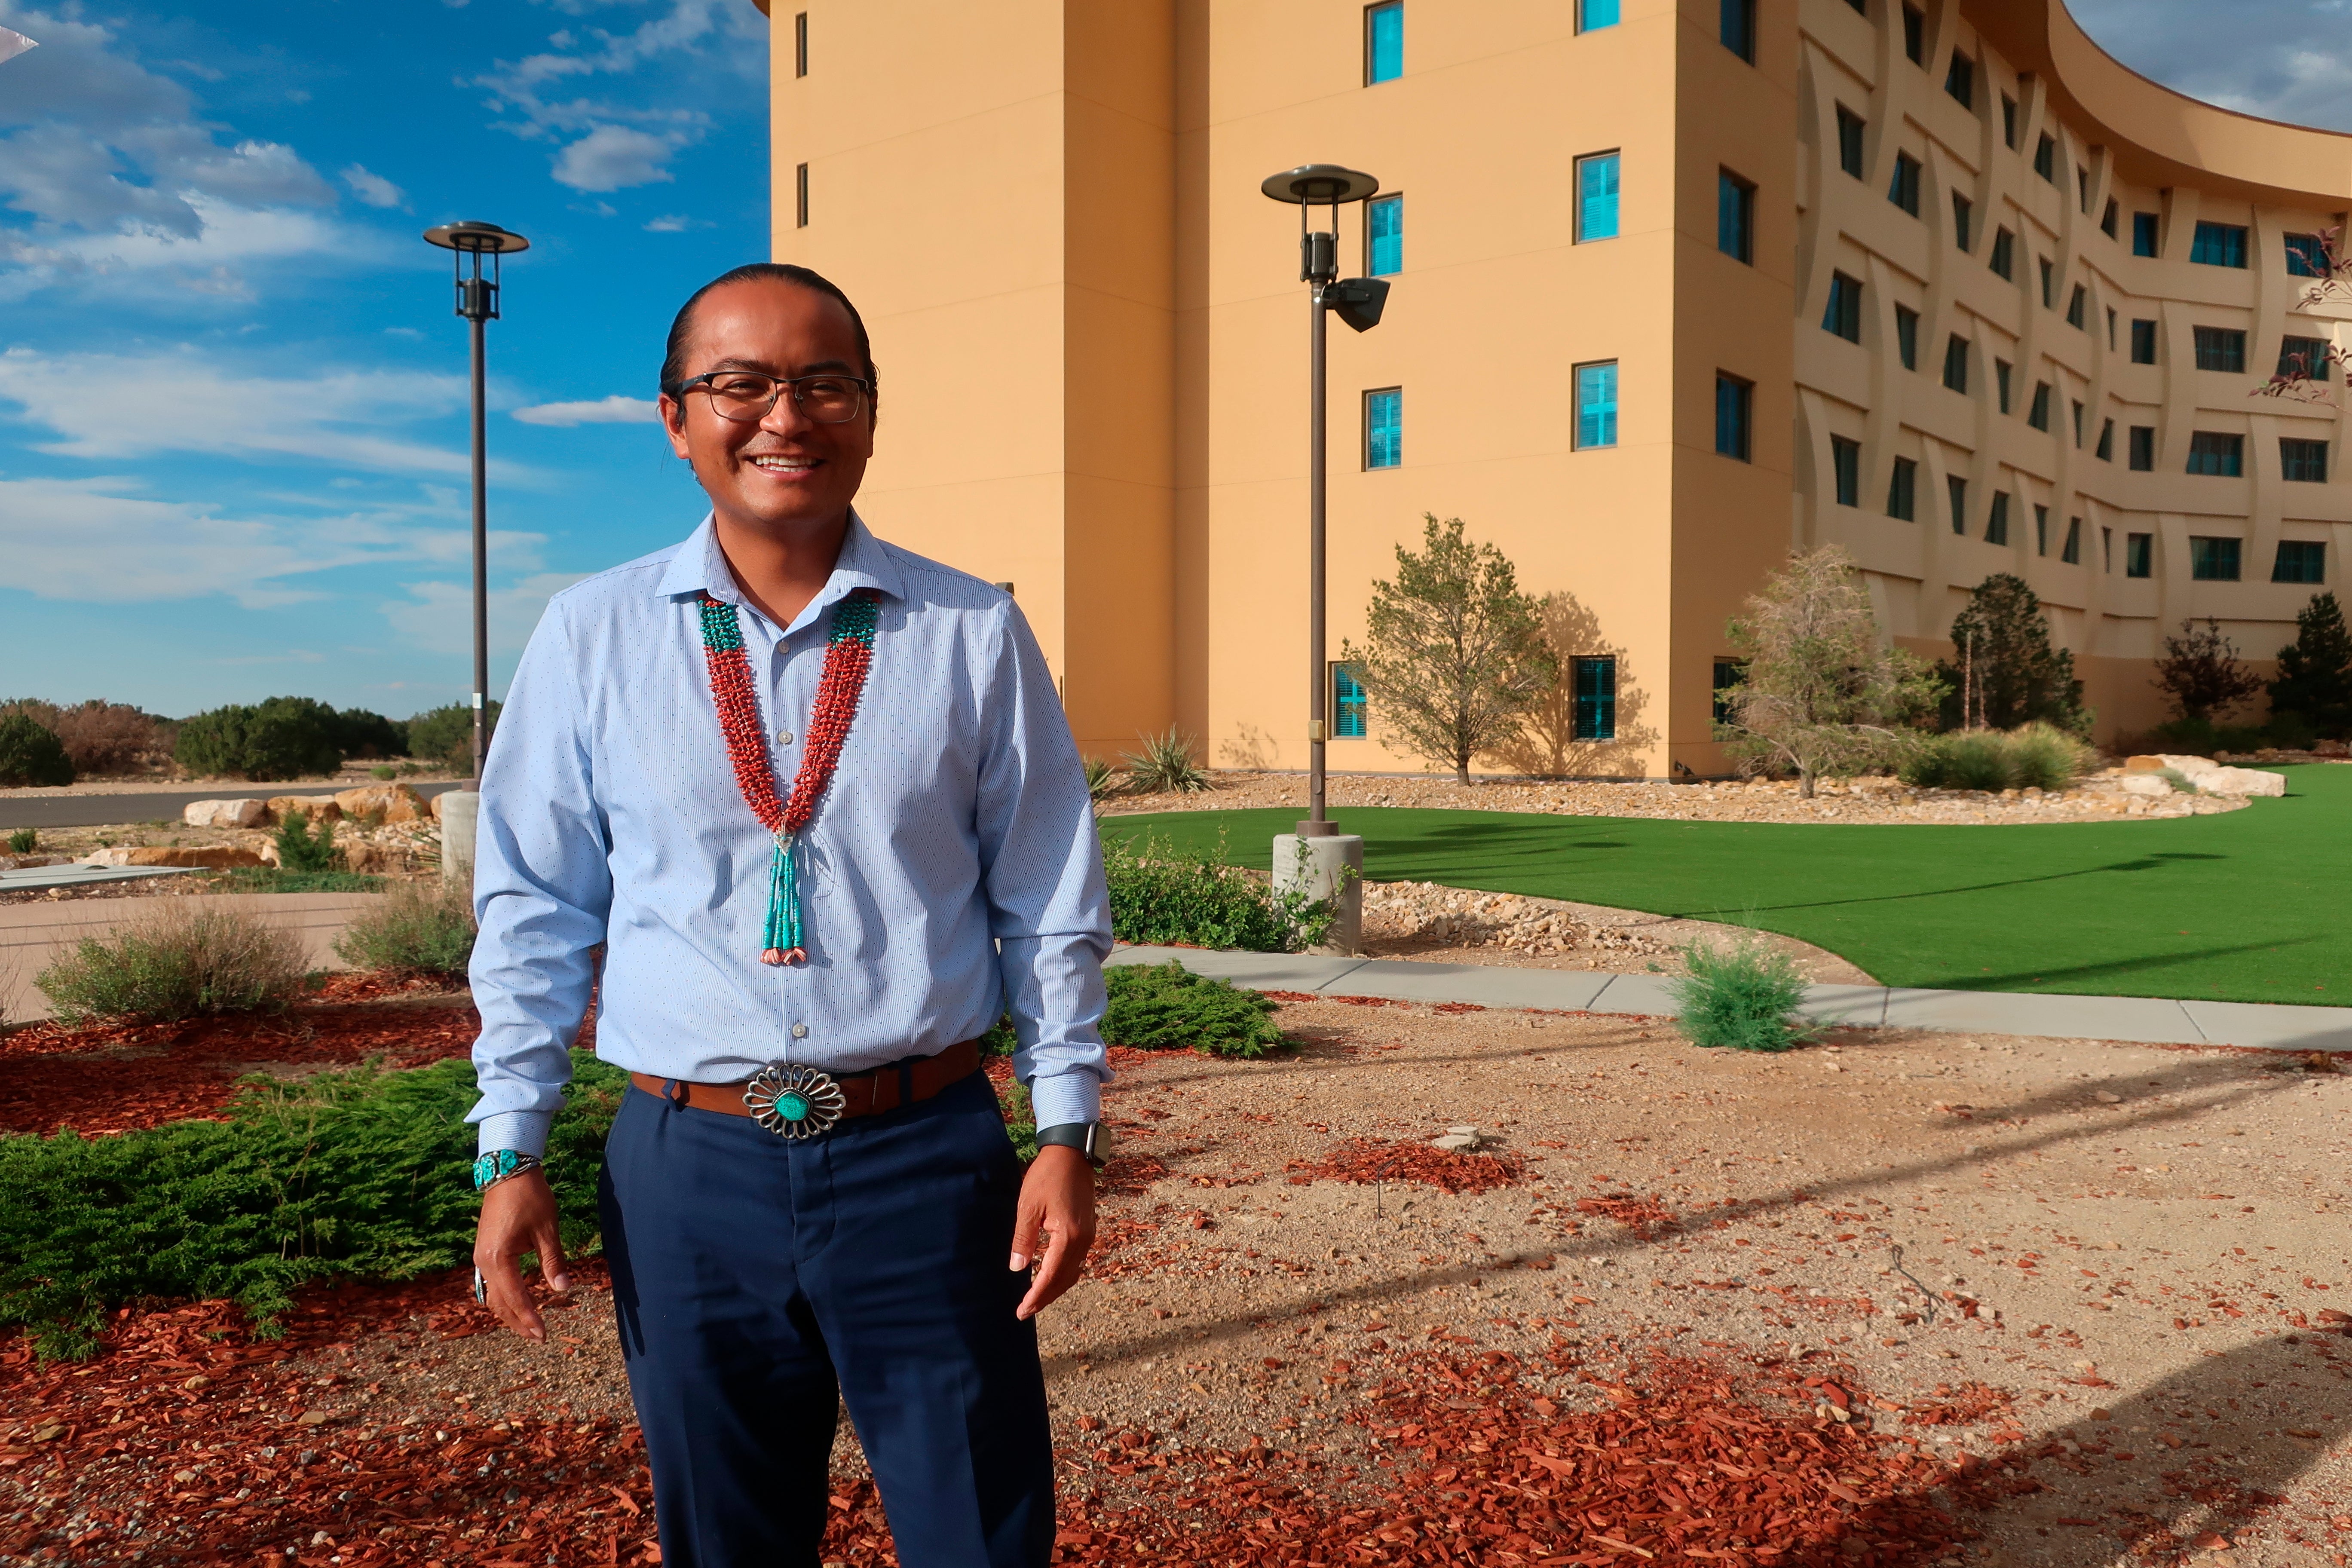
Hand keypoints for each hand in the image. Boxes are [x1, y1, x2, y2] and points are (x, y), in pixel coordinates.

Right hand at [473, 1171, 570, 1340]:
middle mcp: (483, 1261)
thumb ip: (553, 1261)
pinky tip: (517, 1302)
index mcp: (498, 1258)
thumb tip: (563, 1288)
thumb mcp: (547, 1230)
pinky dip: (504, 1297)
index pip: (515, 1297)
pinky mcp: (483, 1251)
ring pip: (492, 1295)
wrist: (508, 1171)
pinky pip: (490, 1283)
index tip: (543, 1334)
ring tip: (528, 1325)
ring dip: (509, 1312)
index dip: (529, 1317)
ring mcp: (480, 1257)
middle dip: (518, 1321)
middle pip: (499, 1303)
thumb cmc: (530, 1197)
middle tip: (538, 1337)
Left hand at [1009, 1145, 1095, 1320]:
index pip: (1050, 1276)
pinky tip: (1049, 1277)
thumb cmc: (1047, 1176)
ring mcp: (1088, 1235)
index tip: (1021, 1310)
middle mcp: (1083, 1240)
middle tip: (1025, 1312)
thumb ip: (1023, 1240)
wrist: (1072, 1153)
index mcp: (1068, 1236)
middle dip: (1045, 1298)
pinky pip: (1076, 1260)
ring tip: (1036, 1300)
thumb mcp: (1028, 1207)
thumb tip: (1016, 1268)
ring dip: (1054, 1288)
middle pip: (1064, 1279)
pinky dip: (1063, 1274)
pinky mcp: (1088, 1229)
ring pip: (1073, 1272)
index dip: (1035, 1295)